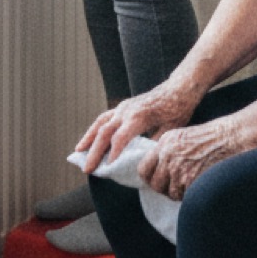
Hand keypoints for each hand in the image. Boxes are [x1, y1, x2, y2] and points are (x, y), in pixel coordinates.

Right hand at [74, 80, 200, 174]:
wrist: (179, 88)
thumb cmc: (178, 109)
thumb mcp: (172, 130)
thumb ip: (155, 144)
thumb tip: (144, 160)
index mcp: (139, 116)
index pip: (120, 137)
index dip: (113, 153)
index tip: (108, 168)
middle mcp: (127, 110)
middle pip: (105, 132)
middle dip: (94, 151)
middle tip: (87, 169)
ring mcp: (123, 107)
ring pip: (100, 123)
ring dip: (88, 138)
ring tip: (77, 152)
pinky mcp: (123, 107)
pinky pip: (104, 118)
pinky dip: (94, 129)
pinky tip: (89, 139)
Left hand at [136, 120, 246, 200]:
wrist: (230, 138)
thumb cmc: (210, 138)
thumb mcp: (181, 137)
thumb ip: (166, 152)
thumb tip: (157, 170)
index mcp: (164, 143)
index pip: (144, 169)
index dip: (149, 178)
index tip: (157, 181)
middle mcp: (167, 156)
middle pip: (155, 185)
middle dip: (165, 189)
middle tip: (176, 187)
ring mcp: (178, 169)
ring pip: (170, 193)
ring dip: (179, 193)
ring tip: (190, 184)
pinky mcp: (190, 180)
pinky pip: (184, 196)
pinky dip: (190, 195)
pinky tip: (199, 185)